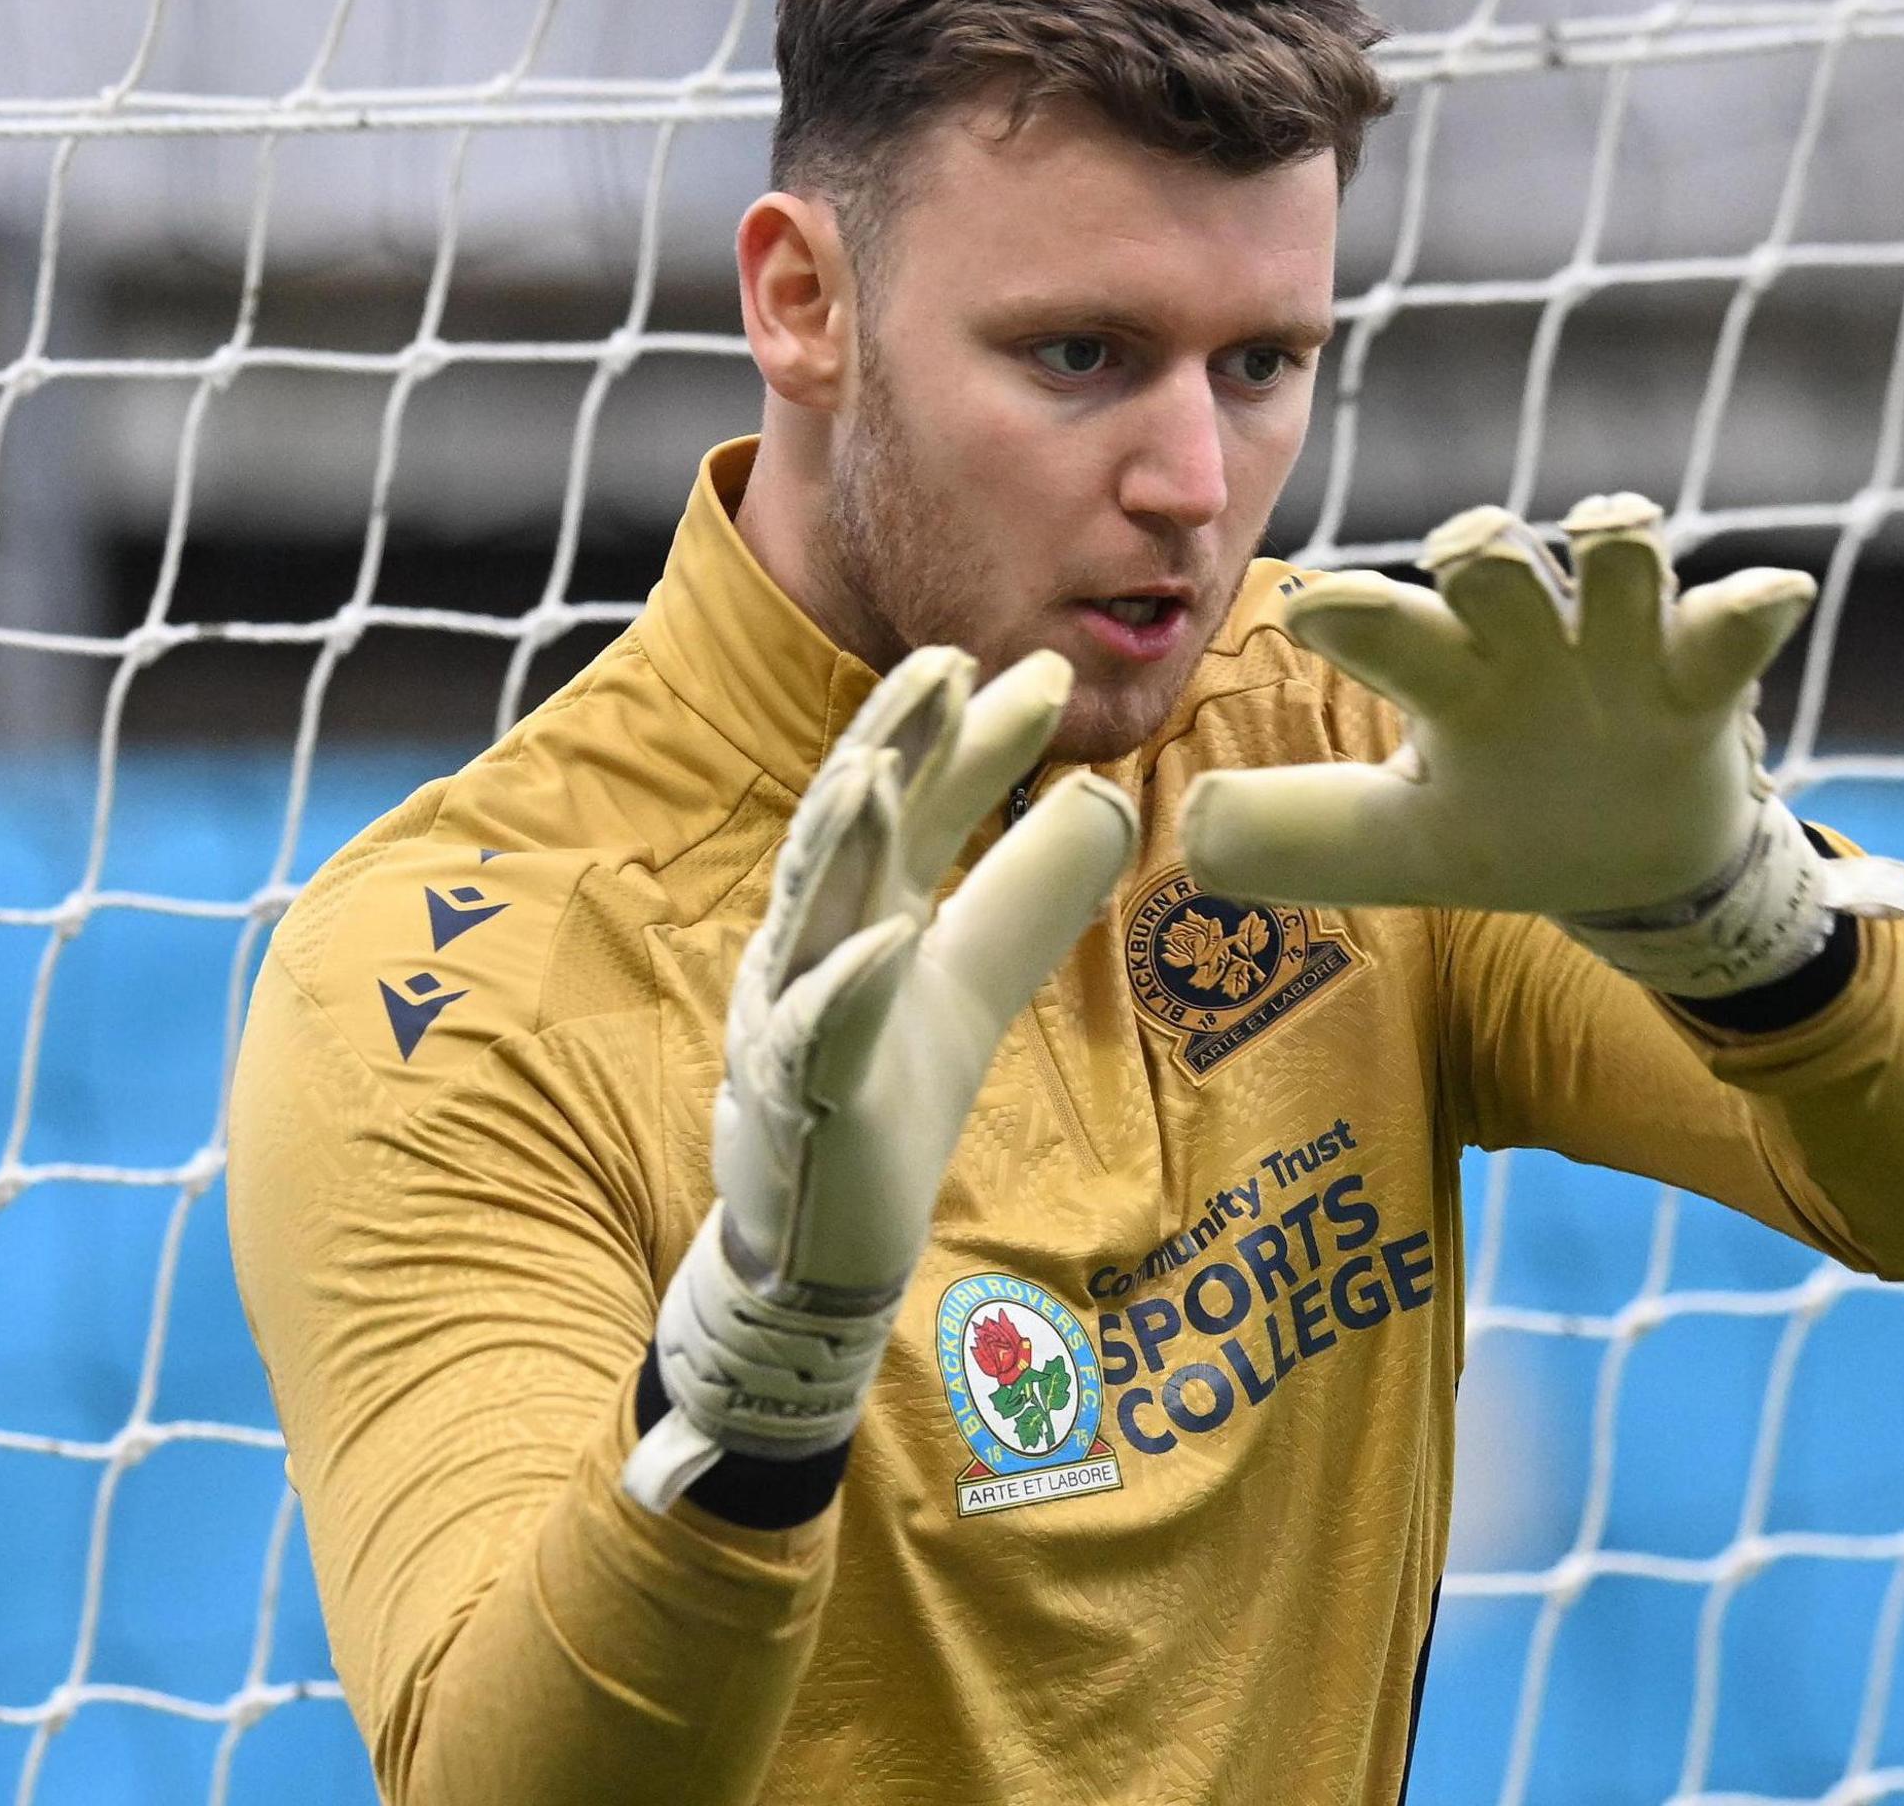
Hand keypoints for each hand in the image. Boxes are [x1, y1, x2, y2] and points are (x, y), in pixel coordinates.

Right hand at [624, 646, 1134, 1512]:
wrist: (824, 1240)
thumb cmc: (888, 1094)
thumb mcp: (974, 980)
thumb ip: (1029, 895)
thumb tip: (1110, 799)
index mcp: (861, 905)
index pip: (918, 803)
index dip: (973, 737)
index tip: (1049, 673)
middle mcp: (815, 942)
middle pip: (850, 825)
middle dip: (893, 740)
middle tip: (952, 662)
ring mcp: (793, 1016)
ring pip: (808, 910)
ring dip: (841, 837)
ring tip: (882, 765)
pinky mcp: (799, 1101)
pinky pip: (815, 1036)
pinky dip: (847, 984)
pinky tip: (891, 937)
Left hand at [1179, 494, 1903, 999]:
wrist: (1636, 857)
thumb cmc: (1504, 824)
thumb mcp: (1399, 843)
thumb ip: (1302, 831)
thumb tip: (1189, 836)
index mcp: (1446, 674)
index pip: (1387, 631)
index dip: (1354, 616)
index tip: (1317, 612)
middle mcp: (1526, 641)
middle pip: (1497, 563)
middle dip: (1483, 547)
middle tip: (1466, 549)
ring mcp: (1619, 648)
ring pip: (1617, 565)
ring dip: (1615, 544)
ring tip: (1611, 531)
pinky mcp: (1701, 675)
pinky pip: (1733, 626)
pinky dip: (1752, 604)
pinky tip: (1771, 591)